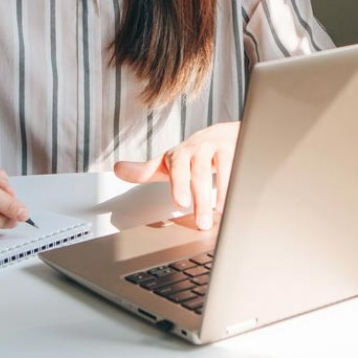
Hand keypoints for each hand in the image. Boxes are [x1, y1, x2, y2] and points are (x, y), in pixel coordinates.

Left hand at [113, 121, 238, 230]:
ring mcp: (219, 147)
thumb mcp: (167, 162)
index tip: (181, 202)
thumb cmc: (192, 154)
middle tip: (202, 223)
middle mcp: (199, 148)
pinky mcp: (238, 148)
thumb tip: (117, 169)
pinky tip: (237, 199)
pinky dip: (238, 183)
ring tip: (219, 214)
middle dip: (201, 199)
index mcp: (179, 154)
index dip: (179, 183)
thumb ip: (145, 170)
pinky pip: (239, 166)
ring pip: (221, 169)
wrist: (222, 135)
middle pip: (199, 173)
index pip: (177, 167)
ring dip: (221, 193)